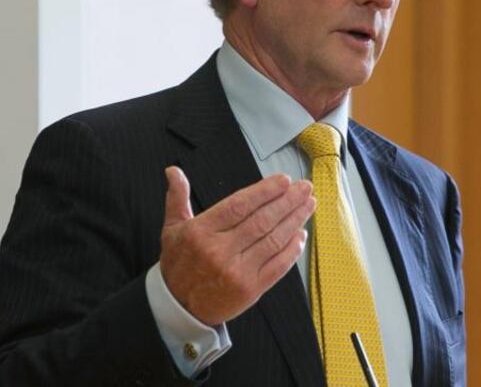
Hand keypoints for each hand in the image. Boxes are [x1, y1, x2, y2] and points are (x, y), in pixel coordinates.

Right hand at [159, 166, 314, 325]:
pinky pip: (278, 265)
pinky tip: (301, 234)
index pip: (239, 205)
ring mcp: (237, 271)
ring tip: (308, 204)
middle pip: (261, 220)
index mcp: (201, 232)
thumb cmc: (179, 265)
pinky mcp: (251, 289)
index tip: (284, 180)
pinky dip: (292, 249)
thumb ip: (177, 198)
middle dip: (287, 201)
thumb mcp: (172, 229)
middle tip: (304, 187)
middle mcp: (219, 251)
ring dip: (295, 220)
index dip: (264, 191)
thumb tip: (174, 171)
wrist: (179, 308)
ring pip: (273, 240)